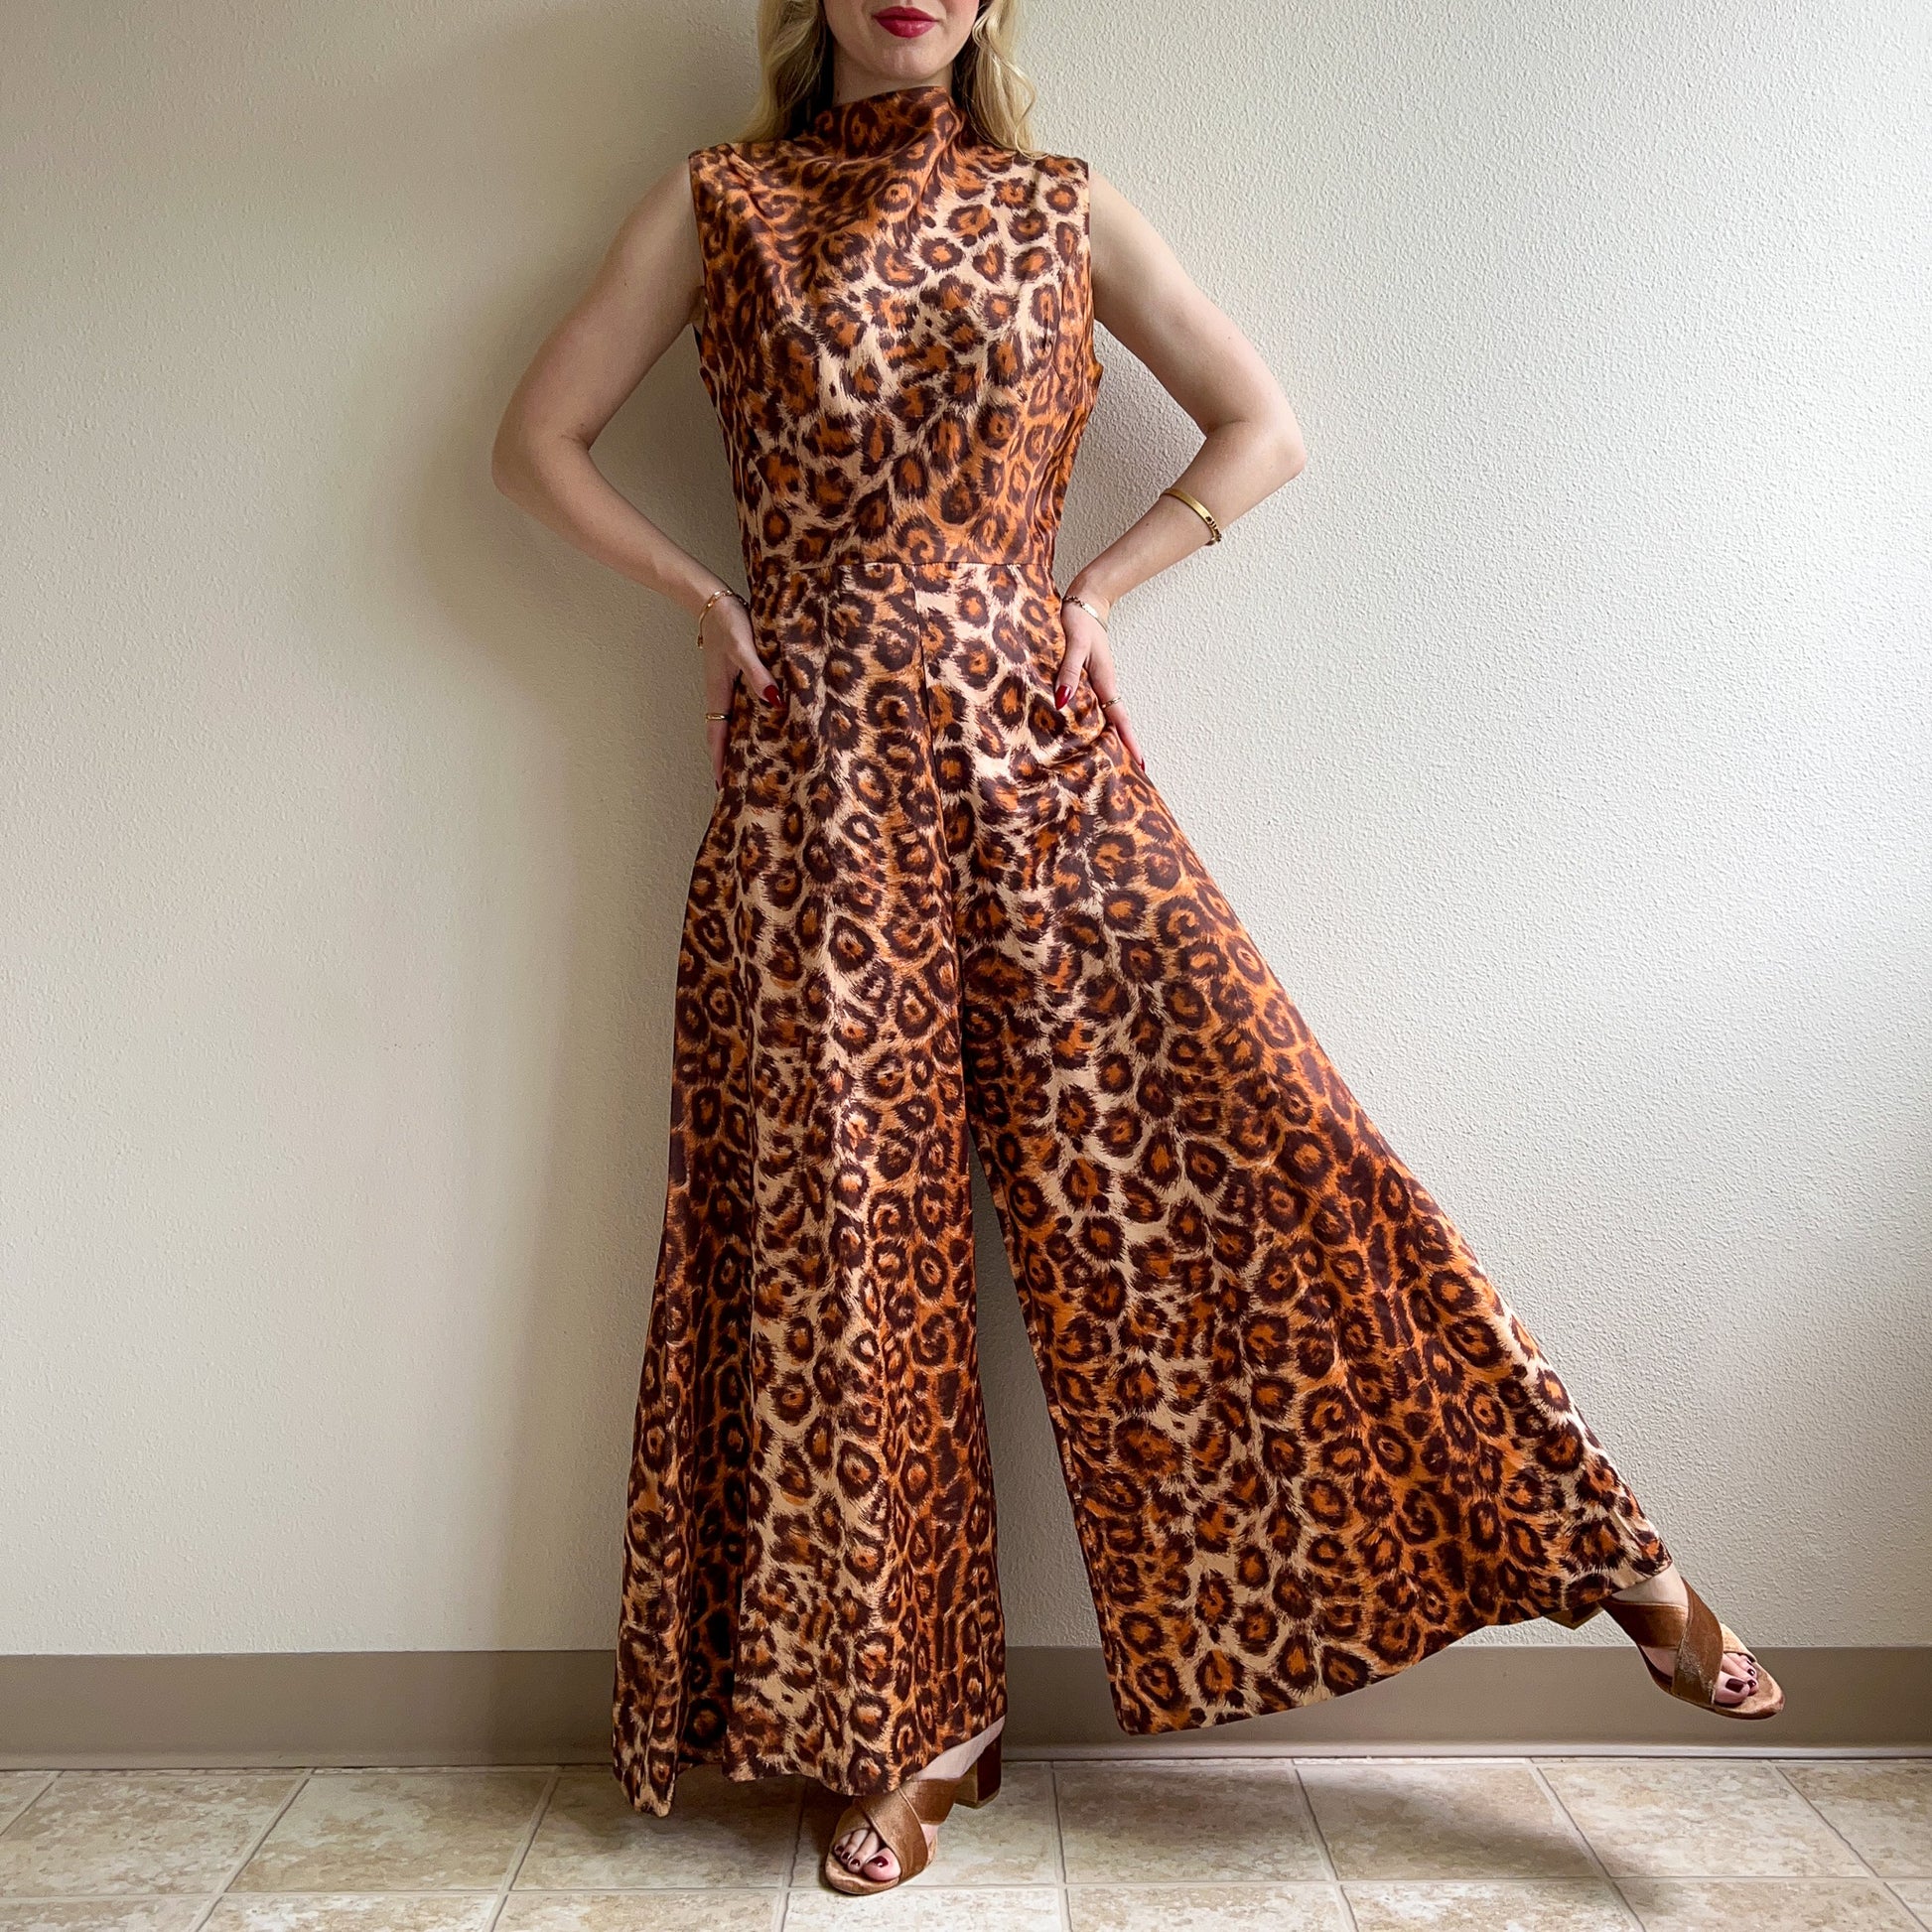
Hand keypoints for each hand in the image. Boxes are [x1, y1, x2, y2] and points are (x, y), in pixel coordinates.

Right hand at [699, 592, 781, 787]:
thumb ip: (757, 673)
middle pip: (722, 735)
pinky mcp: (735, 677)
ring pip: (730, 723)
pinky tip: (758, 727)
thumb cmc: (728, 622)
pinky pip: (739, 708)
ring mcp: (727, 686)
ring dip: (735, 744)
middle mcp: (721, 694)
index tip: (721, 785)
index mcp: (719, 693)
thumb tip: (773, 701)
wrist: (714, 600)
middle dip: (726, 760)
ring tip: (746, 766)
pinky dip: (744, 724)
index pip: (716, 735)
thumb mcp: (743, 647)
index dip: (719, 760)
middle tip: (735, 786)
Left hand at [1053, 594, 1146, 776]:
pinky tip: (1090, 733)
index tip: (1140, 762)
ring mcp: (1098, 682)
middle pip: (1116, 722)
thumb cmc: (1078, 620)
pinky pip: (1094, 705)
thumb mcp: (1073, 645)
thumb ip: (1069, 672)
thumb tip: (1064, 703)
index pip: (1119, 718)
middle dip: (1124, 746)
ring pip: (1106, 715)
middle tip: (1131, 773)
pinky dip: (1096, 722)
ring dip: (1111, 737)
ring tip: (1112, 761)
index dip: (1128, 740)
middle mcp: (1104, 685)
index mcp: (1105, 681)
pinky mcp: (1089, 677)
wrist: (1085, 600)